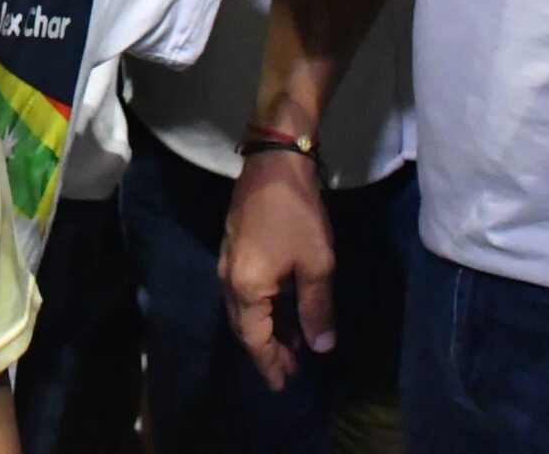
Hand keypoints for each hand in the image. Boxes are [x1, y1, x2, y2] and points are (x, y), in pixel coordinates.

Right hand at [220, 146, 334, 390]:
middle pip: (244, 327)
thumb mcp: (316, 265)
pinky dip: (261, 309)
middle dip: (266, 351)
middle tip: (289, 371)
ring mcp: (227, 262)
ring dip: (264, 330)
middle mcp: (228, 279)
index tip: (284, 386)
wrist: (275, 162)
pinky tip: (282, 311)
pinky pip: (244, 292)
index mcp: (246, 288)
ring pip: (242, 309)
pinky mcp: (233, 248)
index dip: (271, 364)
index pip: (255, 340)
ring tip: (290, 346)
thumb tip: (320, 347)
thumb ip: (317, 309)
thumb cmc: (297, 215)